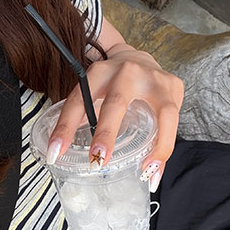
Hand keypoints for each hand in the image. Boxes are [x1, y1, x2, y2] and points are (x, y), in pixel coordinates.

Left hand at [46, 45, 183, 192]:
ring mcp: (155, 78)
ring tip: (146, 172)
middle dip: (107, 133)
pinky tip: (158, 166)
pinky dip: (166, 146)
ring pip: (162, 113)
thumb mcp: (93, 90)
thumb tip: (61, 150)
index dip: (65, 128)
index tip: (55, 153)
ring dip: (156, 145)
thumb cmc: (112, 83)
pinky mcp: (174, 87)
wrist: (138, 58)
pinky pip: (173, 121)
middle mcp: (127, 71)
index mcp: (100, 72)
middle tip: (98, 161)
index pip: (78, 100)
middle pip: (116, 103)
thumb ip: (81, 114)